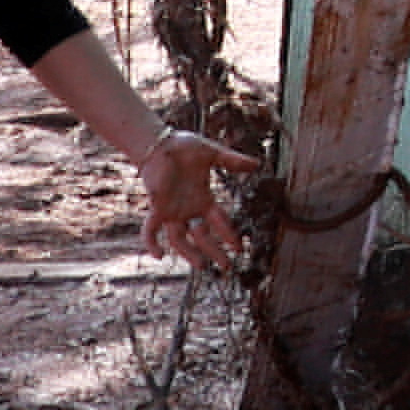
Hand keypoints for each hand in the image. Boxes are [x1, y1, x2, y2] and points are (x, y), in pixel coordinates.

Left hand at [136, 126, 257, 267]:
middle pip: (202, 236)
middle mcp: (188, 209)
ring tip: (201, 266)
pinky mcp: (157, 207)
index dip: (229, 235)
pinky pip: (151, 230)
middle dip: (214, 251)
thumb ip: (233, 161)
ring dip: (189, 253)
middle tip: (226, 267)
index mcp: (203, 199)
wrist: (160, 143)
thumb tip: (257, 165)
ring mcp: (172, 211)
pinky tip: (159, 256)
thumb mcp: (213, 154)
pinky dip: (152, 243)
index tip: (239, 249)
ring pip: (179, 239)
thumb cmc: (184, 147)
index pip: (219, 222)